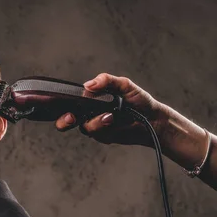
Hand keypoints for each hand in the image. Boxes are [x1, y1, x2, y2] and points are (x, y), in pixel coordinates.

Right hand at [55, 73, 170, 146]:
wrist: (154, 119)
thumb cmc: (139, 100)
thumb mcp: (123, 84)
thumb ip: (106, 80)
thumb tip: (88, 85)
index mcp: (91, 98)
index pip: (71, 101)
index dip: (62, 104)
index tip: (66, 106)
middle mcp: (90, 112)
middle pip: (67, 120)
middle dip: (64, 121)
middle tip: (71, 118)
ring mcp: (96, 125)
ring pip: (85, 127)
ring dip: (95, 122)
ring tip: (110, 117)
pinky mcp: (104, 136)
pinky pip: (98, 135)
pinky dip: (105, 129)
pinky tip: (114, 122)